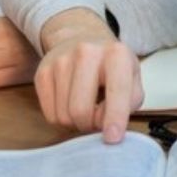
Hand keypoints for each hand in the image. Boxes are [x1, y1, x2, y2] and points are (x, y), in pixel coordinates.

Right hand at [34, 9, 142, 143]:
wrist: (82, 38)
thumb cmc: (112, 65)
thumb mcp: (133, 78)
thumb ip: (129, 102)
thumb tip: (109, 125)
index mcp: (116, 54)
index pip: (117, 90)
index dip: (115, 117)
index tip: (112, 138)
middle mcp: (87, 53)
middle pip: (81, 110)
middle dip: (90, 125)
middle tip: (98, 120)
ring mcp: (61, 61)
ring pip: (63, 116)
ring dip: (77, 123)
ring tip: (86, 108)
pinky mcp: (43, 72)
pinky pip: (49, 114)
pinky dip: (62, 118)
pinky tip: (71, 103)